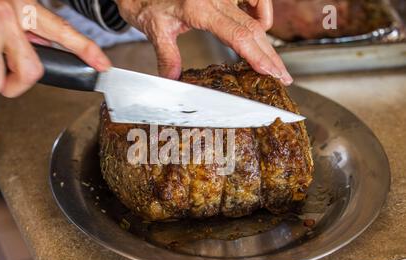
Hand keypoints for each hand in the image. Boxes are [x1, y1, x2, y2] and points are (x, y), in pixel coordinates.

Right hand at [0, 0, 109, 96]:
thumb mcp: (1, 4)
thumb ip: (23, 26)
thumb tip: (38, 47)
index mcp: (20, 6)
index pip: (61, 31)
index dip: (86, 50)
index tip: (103, 66)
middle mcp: (6, 17)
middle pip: (30, 74)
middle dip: (14, 82)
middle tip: (1, 72)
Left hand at [116, 0, 291, 84]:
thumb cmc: (146, 0)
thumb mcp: (155, 29)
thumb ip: (167, 56)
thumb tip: (174, 81)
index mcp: (199, 8)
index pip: (238, 35)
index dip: (257, 56)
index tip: (271, 72)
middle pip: (253, 28)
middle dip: (270, 55)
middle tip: (282, 76)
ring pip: (256, 15)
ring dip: (267, 39)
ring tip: (271, 61)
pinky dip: (261, 12)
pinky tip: (259, 26)